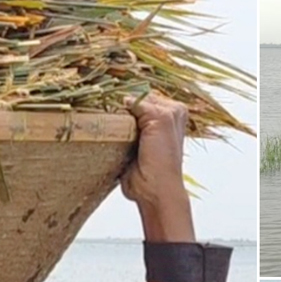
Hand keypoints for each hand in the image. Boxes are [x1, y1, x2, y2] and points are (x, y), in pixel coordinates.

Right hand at [121, 93, 194, 241]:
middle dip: (124, 107)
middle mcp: (159, 120)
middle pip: (134, 104)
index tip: (122, 100)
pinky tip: (107, 130)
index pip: (147, 94)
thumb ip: (144, 104)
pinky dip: (110, 129)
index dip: (135, 96)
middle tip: (115, 112)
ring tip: (110, 121)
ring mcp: (143, 132)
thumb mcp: (161, 121)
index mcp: (173, 111)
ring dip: (115, 118)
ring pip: (123, 116)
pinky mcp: (127, 144)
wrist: (152, 188)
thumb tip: (125, 98)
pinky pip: (115, 130)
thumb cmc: (164, 158)